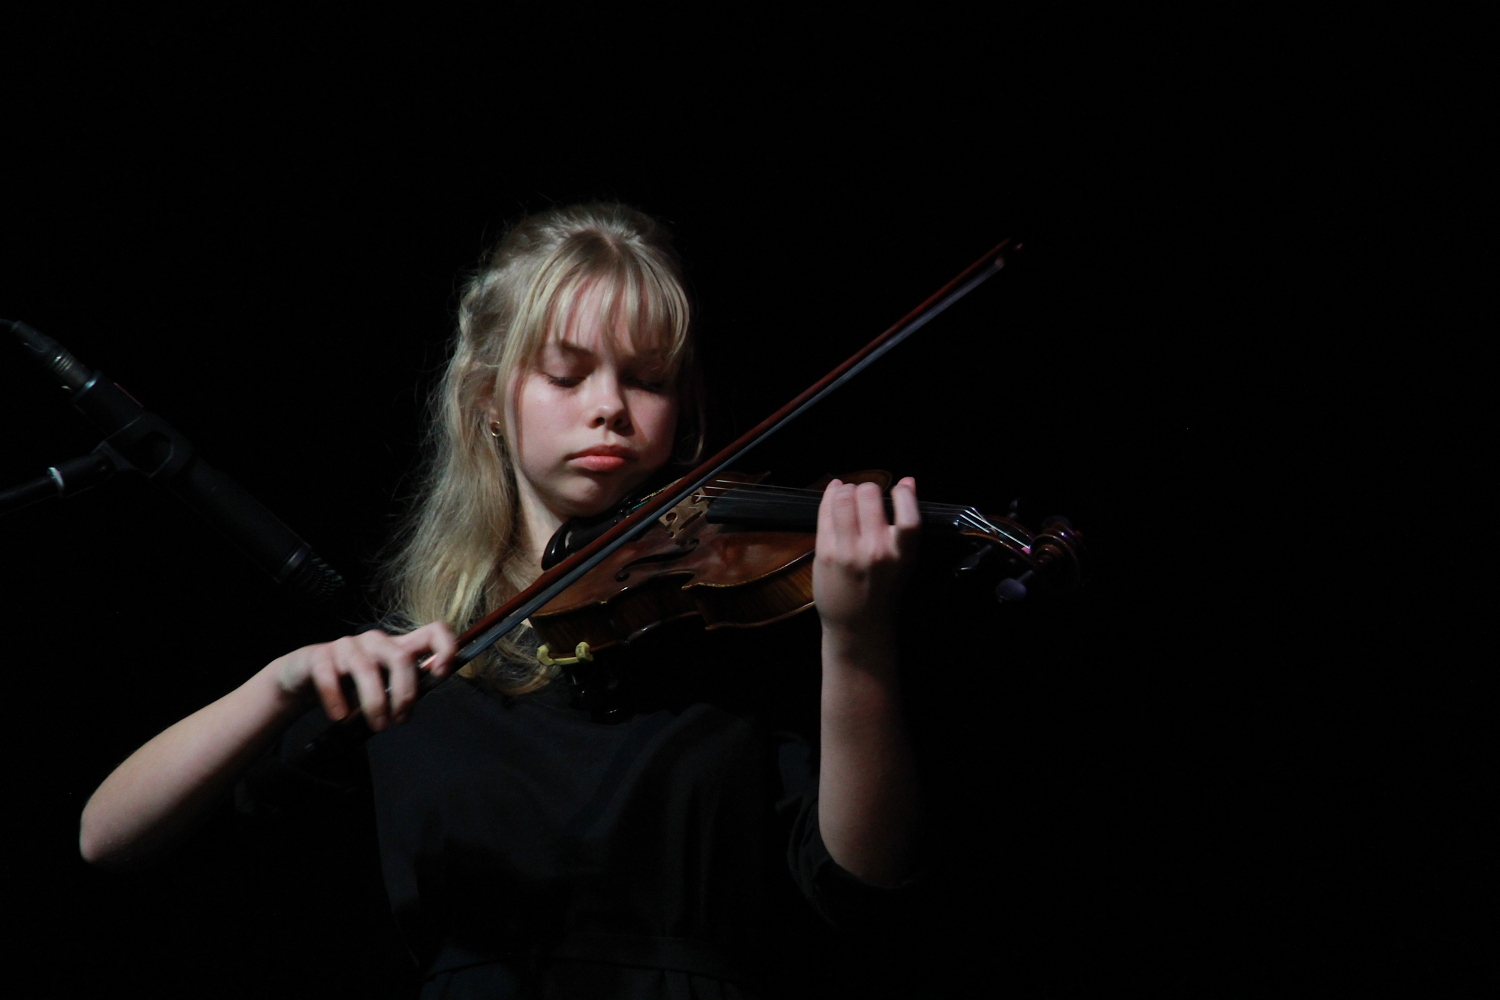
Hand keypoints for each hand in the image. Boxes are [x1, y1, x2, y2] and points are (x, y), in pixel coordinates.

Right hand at [268, 621, 456, 730]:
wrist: (302, 677)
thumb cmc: (349, 683)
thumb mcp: (381, 686)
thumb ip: (403, 690)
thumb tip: (414, 705)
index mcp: (397, 647)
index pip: (432, 632)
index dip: (444, 648)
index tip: (440, 674)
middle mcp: (375, 642)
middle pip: (401, 658)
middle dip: (405, 694)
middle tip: (399, 720)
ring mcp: (347, 646)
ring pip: (367, 669)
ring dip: (375, 703)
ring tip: (377, 725)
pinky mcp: (319, 656)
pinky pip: (330, 677)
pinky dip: (337, 699)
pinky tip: (340, 716)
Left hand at [812, 477, 920, 639]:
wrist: (858, 626)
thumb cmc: (883, 590)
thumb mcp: (903, 561)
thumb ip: (905, 525)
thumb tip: (908, 481)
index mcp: (901, 554)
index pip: (908, 513)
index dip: (904, 493)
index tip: (900, 488)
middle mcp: (876, 551)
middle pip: (870, 496)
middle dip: (868, 488)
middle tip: (867, 493)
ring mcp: (848, 551)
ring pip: (844, 499)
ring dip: (847, 489)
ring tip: (849, 493)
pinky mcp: (825, 552)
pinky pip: (826, 513)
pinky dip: (830, 496)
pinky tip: (834, 492)